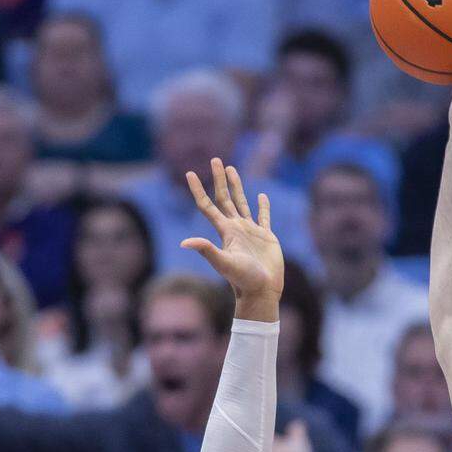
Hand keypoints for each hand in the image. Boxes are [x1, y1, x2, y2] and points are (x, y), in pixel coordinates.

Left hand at [181, 158, 283, 308]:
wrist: (262, 291)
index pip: (208, 206)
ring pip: (242, 203)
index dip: (198, 190)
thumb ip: (207, 250)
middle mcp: (235, 228)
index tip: (190, 173)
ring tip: (231, 169)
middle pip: (224, 198)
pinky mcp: (266, 237)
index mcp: (225, 231)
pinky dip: (263, 206)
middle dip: (219, 179)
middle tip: (216, 160)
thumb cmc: (242, 280)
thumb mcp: (223, 263)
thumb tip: (184, 242)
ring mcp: (250, 232)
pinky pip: (264, 217)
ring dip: (236, 186)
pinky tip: (262, 196)